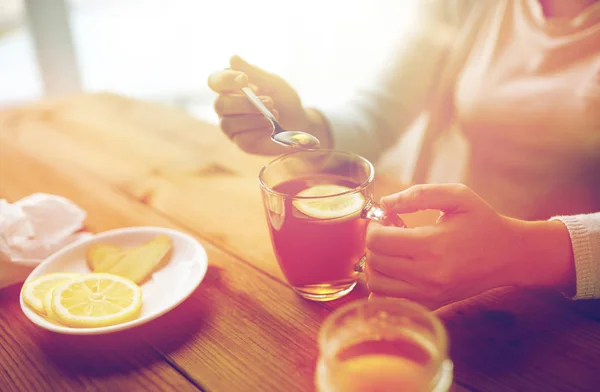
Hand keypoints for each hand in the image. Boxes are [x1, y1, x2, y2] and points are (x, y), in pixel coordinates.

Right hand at [208, 55, 328, 154]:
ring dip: (254, 117)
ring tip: (274, 114)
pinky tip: (271, 127)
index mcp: (231, 89)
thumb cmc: (284, 100)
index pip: (215, 81)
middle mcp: (227, 108)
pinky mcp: (242, 143)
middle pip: (220, 105)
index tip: (243, 79)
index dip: (225, 79)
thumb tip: (233, 58)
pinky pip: (242, 139)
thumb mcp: (273, 83)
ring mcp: (233, 127)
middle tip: (269, 101)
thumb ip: (254, 73)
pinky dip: (259, 130)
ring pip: (229, 123)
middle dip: (245, 103)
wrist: (300, 122)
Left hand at [365, 184, 574, 308]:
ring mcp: (428, 294)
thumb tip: (385, 203)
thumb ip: (419, 195)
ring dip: (375, 264)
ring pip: (376, 284)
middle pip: (374, 261)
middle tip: (390, 232)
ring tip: (393, 250)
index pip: (378, 241)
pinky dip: (383, 285)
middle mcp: (427, 275)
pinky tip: (396, 269)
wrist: (510, 255)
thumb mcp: (457, 196)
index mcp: (432, 245)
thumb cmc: (483, 222)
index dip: (374, 226)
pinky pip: (389, 300)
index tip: (385, 219)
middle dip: (374, 243)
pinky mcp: (430, 304)